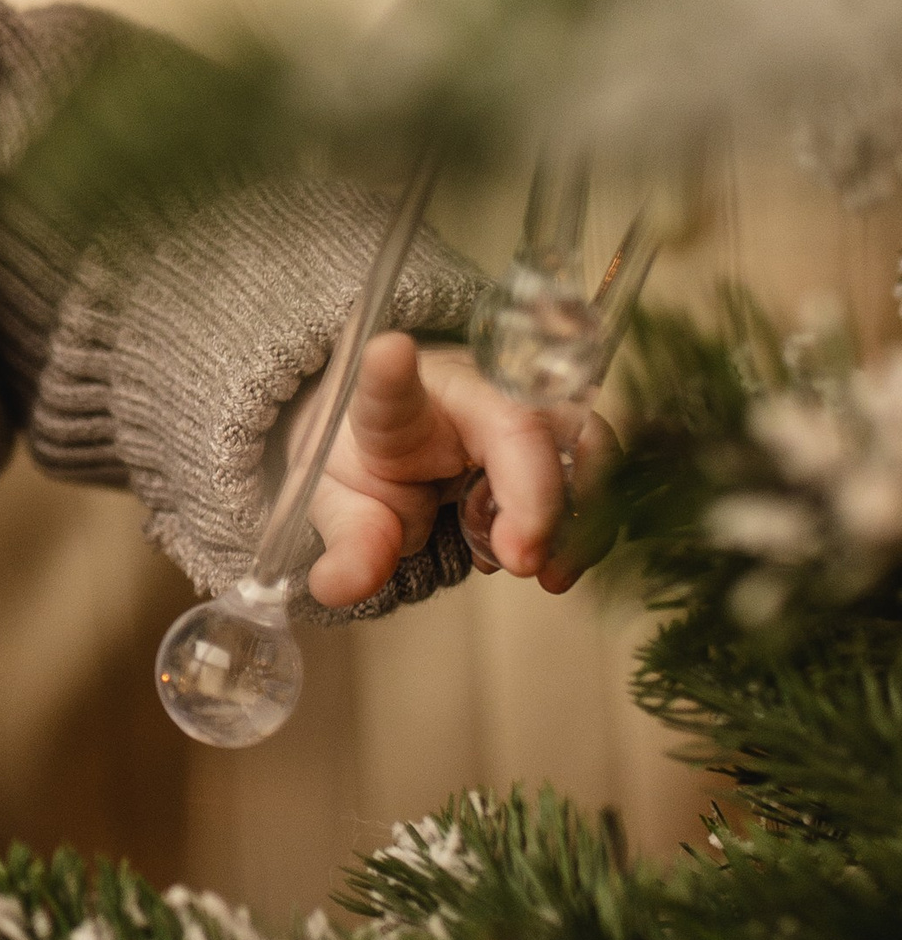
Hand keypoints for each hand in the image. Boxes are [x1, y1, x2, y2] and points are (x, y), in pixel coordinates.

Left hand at [310, 333, 610, 611]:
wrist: (406, 434)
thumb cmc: (376, 456)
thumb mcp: (346, 503)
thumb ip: (351, 542)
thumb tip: (338, 587)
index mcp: (399, 406)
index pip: (390, 389)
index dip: (389, 373)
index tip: (387, 352)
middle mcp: (472, 393)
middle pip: (522, 422)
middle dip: (535, 496)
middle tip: (522, 561)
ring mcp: (529, 408)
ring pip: (582, 441)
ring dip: (579, 517)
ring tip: (550, 575)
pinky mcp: (566, 436)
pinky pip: (602, 473)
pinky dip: (590, 526)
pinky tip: (561, 565)